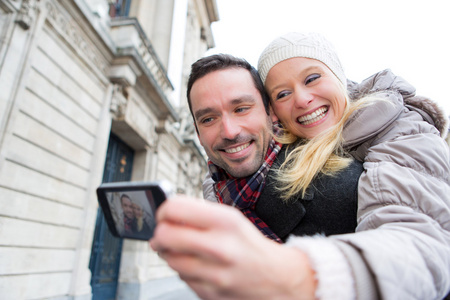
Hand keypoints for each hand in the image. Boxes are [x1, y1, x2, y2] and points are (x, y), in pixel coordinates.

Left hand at [149, 196, 316, 299]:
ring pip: (169, 259)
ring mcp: (214, 274)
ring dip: (170, 253)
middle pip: (164, 236)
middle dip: (160, 234)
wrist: (276, 278)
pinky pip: (181, 277)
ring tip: (184, 249)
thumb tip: (164, 215)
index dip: (163, 210)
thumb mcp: (230, 219)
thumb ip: (197, 214)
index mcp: (225, 221)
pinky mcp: (209, 293)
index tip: (164, 214)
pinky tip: (198, 265)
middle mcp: (220, 247)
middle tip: (164, 233)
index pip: (174, 209)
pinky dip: (184, 270)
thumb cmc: (249, 245)